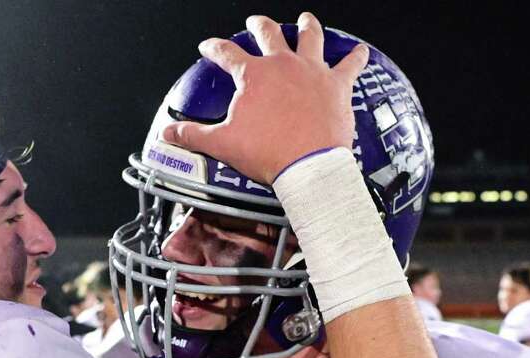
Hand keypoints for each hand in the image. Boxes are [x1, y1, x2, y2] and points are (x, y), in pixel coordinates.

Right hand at [161, 13, 368, 184]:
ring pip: (310, 36)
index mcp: (254, 75)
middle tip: (256, 23)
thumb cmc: (269, 153)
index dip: (215, 48)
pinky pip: (351, 64)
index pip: (227, 53)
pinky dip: (356, 57)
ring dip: (307, 26)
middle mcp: (283, 64)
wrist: (308, 165)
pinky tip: (360, 51)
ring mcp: (312, 71)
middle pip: (269, 34)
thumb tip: (169, 134)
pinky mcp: (337, 84)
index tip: (209, 46)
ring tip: (305, 20)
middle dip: (260, 26)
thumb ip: (193, 135)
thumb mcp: (223, 144)